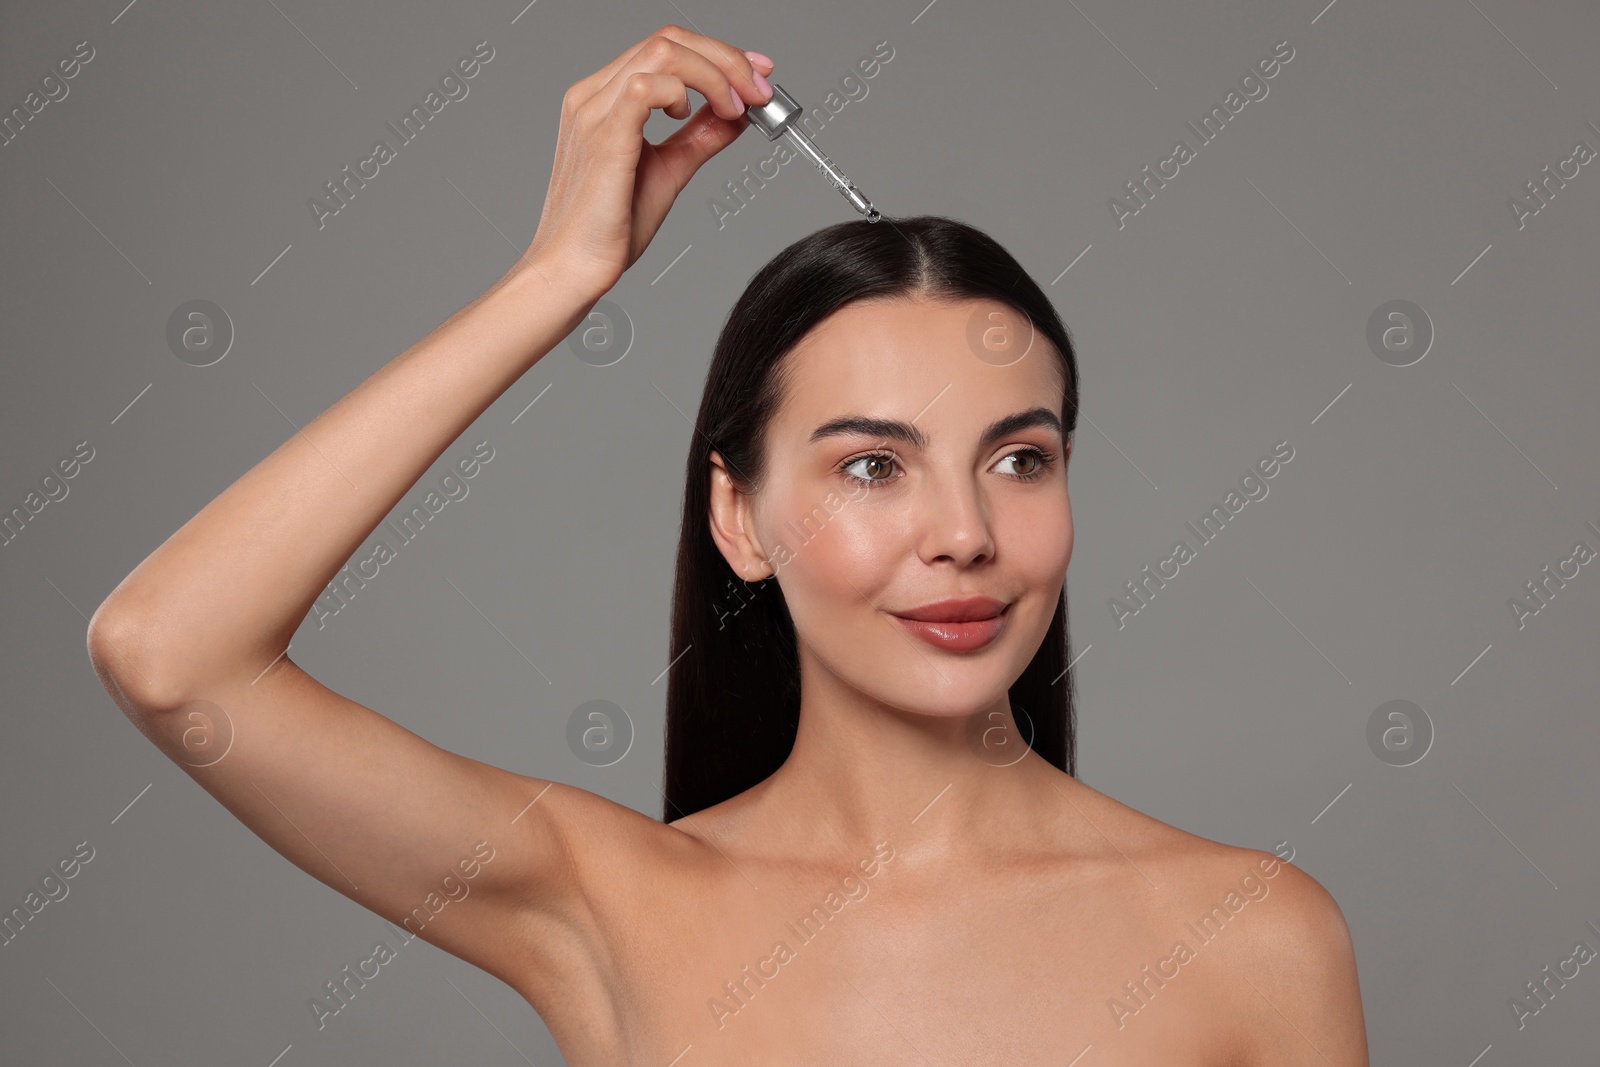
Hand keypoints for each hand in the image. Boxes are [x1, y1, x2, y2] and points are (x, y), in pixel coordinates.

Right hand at [518, 26, 773, 299]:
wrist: (574, 267)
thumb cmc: (608, 229)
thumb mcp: (668, 171)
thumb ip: (699, 139)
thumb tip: (735, 115)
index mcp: (604, 99)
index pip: (666, 48)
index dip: (718, 54)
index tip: (757, 75)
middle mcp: (594, 95)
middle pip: (669, 40)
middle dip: (726, 58)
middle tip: (759, 89)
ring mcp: (595, 111)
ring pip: (663, 51)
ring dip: (714, 72)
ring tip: (736, 106)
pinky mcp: (604, 134)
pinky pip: (647, 85)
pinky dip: (684, 91)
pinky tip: (690, 117)